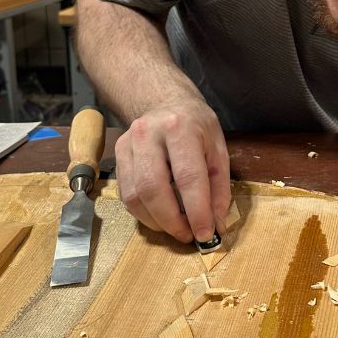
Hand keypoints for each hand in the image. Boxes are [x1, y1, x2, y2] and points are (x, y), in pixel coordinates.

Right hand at [114, 100, 230, 242]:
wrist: (164, 102)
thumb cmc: (195, 127)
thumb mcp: (218, 149)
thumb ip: (219, 187)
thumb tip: (216, 225)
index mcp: (181, 128)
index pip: (188, 176)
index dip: (196, 211)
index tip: (204, 234)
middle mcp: (148, 133)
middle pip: (154, 188)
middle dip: (172, 221)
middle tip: (187, 235)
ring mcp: (128, 143)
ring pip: (135, 195)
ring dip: (156, 221)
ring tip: (176, 228)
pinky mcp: (117, 154)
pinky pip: (126, 194)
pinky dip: (144, 213)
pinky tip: (160, 216)